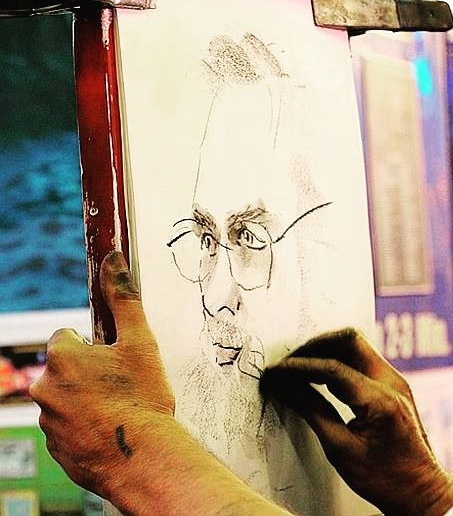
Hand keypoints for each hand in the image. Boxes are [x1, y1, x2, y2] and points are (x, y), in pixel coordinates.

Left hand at [29, 251, 174, 497]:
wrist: (141, 458)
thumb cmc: (142, 398)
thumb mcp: (140, 342)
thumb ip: (123, 298)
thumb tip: (112, 258)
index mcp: (62, 356)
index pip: (69, 338)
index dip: (96, 347)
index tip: (115, 360)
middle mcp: (45, 387)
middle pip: (68, 369)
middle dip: (91, 374)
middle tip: (123, 386)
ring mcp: (47, 420)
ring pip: (68, 399)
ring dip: (88, 400)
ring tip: (120, 411)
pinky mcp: (55, 448)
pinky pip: (69, 428)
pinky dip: (86, 426)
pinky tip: (112, 430)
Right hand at [262, 329, 452, 515]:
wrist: (420, 489)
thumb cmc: (385, 478)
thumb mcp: (340, 450)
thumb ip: (311, 411)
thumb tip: (284, 387)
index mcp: (381, 401)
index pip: (332, 369)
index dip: (298, 368)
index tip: (276, 372)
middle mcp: (392, 382)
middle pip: (349, 340)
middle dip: (314, 346)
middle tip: (289, 363)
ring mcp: (395, 380)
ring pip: (356, 344)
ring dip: (326, 349)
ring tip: (300, 368)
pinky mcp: (393, 383)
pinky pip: (363, 357)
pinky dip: (339, 359)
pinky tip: (320, 375)